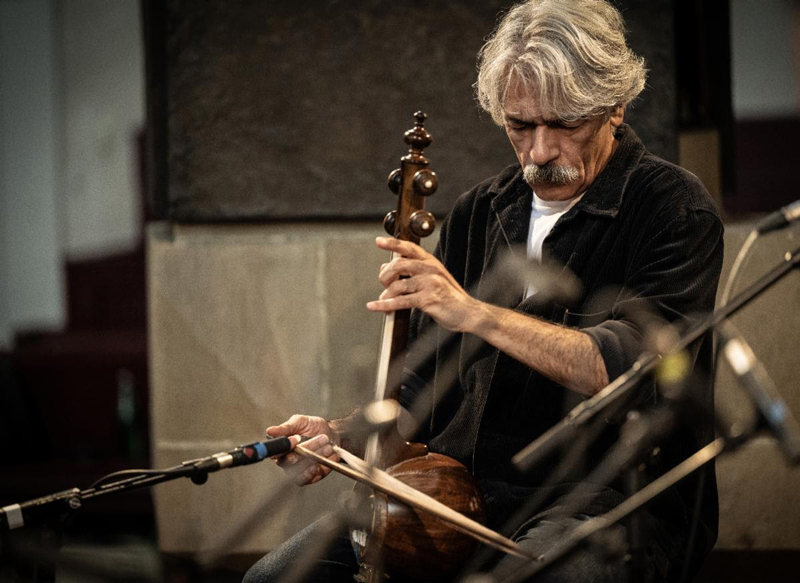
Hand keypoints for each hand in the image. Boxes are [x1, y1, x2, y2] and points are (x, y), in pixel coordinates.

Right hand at [266, 415, 338, 485]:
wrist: (332, 435)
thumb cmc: (314, 427)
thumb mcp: (301, 422)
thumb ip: (286, 427)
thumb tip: (270, 431)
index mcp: (282, 447)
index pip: (277, 451)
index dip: (286, 446)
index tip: (296, 438)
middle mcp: (286, 460)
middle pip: (289, 460)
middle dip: (307, 448)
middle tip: (322, 438)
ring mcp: (296, 469)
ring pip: (298, 469)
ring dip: (313, 458)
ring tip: (328, 447)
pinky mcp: (307, 477)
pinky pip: (303, 480)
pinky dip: (309, 473)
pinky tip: (316, 465)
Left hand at [366, 237, 485, 332]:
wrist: (467, 312)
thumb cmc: (448, 297)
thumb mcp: (431, 279)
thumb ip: (411, 272)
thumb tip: (385, 267)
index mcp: (431, 262)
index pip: (409, 248)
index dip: (393, 243)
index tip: (379, 241)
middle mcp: (430, 269)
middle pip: (398, 264)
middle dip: (385, 275)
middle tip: (383, 283)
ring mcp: (430, 284)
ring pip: (398, 285)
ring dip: (386, 294)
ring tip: (383, 300)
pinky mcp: (428, 299)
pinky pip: (401, 301)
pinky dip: (385, 305)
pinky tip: (375, 306)